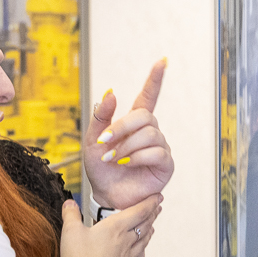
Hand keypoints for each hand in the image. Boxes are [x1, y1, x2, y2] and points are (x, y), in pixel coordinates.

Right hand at [60, 195, 161, 256]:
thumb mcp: (70, 232)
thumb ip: (71, 215)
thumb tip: (70, 203)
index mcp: (115, 227)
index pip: (139, 211)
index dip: (150, 202)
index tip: (158, 197)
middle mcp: (125, 241)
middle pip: (144, 225)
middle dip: (152, 215)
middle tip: (158, 208)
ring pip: (142, 242)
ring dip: (148, 232)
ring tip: (152, 227)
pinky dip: (138, 254)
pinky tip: (137, 255)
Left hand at [86, 59, 173, 208]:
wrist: (105, 195)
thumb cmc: (100, 169)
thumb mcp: (92, 141)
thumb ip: (101, 118)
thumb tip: (111, 92)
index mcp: (133, 124)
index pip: (147, 96)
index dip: (155, 80)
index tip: (162, 61)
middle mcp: (150, 133)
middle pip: (145, 116)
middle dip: (122, 127)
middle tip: (105, 141)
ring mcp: (159, 148)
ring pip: (150, 134)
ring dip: (126, 145)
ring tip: (113, 158)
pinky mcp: (164, 165)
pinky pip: (156, 152)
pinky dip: (137, 157)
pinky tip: (126, 164)